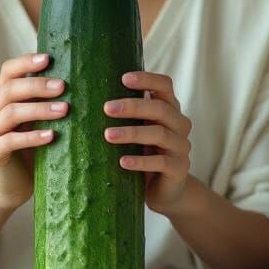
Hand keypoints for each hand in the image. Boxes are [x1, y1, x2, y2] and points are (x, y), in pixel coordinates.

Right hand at [0, 52, 67, 210]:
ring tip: (64, 110)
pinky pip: (10, 141)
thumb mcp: (38, 122)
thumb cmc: (31, 150)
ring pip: (11, 113)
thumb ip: (46, 102)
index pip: (8, 71)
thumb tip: (79, 79)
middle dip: (38, 86)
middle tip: (63, 86)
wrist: (10, 186)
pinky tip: (51, 136)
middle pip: (9, 89)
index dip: (26, 62)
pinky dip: (32, 137)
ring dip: (39, 109)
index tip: (48, 59)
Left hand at [104, 70, 192, 214]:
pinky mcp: (179, 169)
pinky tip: (122, 162)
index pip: (164, 85)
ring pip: (160, 134)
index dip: (147, 79)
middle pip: (161, 109)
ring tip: (108, 135)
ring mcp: (181, 147)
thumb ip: (125, 114)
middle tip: (107, 108)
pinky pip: (161, 162)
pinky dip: (141, 161)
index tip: (123, 78)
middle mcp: (179, 124)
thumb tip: (87, 93)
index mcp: (169, 109)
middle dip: (133, 106)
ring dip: (132, 133)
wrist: (164, 190)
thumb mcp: (136, 129)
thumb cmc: (144, 153)